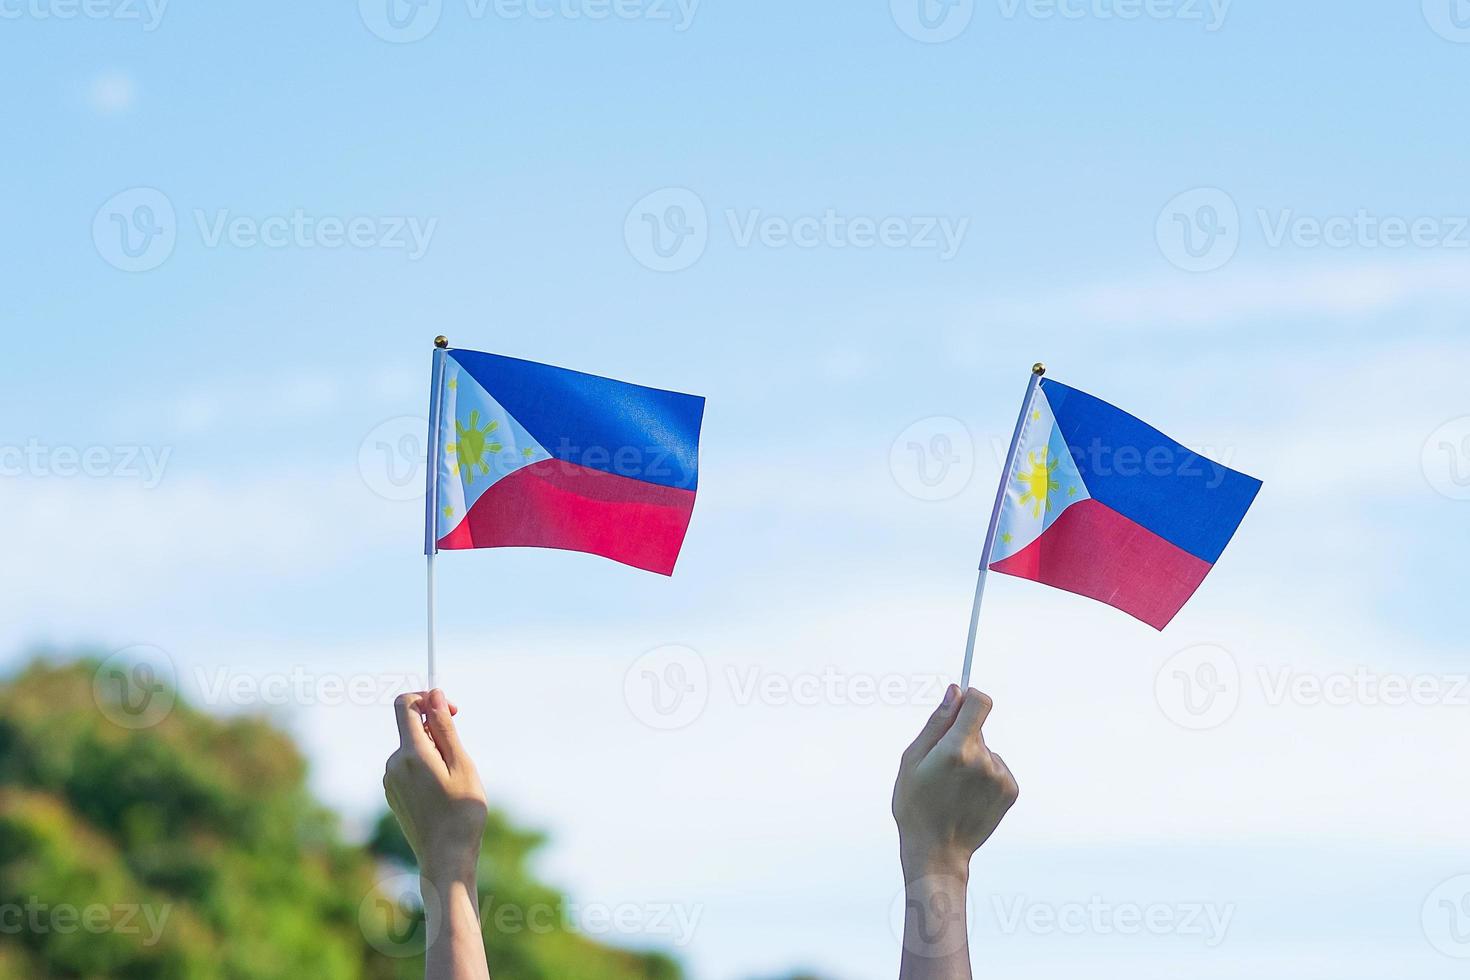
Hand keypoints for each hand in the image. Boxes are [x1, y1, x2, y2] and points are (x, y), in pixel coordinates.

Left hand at [384, 690, 487, 878]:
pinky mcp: (392, 794)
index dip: (427, 698)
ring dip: (434, 752)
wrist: (445, 859)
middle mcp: (394, 764)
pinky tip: (441, 794)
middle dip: (437, 731)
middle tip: (461, 757)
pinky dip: (426, 768)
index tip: (451, 710)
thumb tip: (435, 695)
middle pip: (412, 728)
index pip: (405, 705)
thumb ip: (445, 728)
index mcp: (412, 754)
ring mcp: (390, 780)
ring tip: (453, 782)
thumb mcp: (462, 764)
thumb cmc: (461, 813)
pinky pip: (408, 767)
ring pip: (412, 749)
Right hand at [892, 685, 1017, 979]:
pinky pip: (996, 767)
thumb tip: (955, 691)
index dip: (969, 699)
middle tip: (941, 768)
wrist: (937, 852)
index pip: (980, 701)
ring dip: (973, 759)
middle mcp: (984, 761)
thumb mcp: (911, 760)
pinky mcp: (1011, 790)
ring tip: (954, 788)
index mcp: (957, 749)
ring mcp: (1000, 777)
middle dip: (960, 737)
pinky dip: (984, 776)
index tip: (959, 706)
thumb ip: (936, 722)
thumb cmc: (915, 805)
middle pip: (977, 728)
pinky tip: (968, 796)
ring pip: (986, 750)